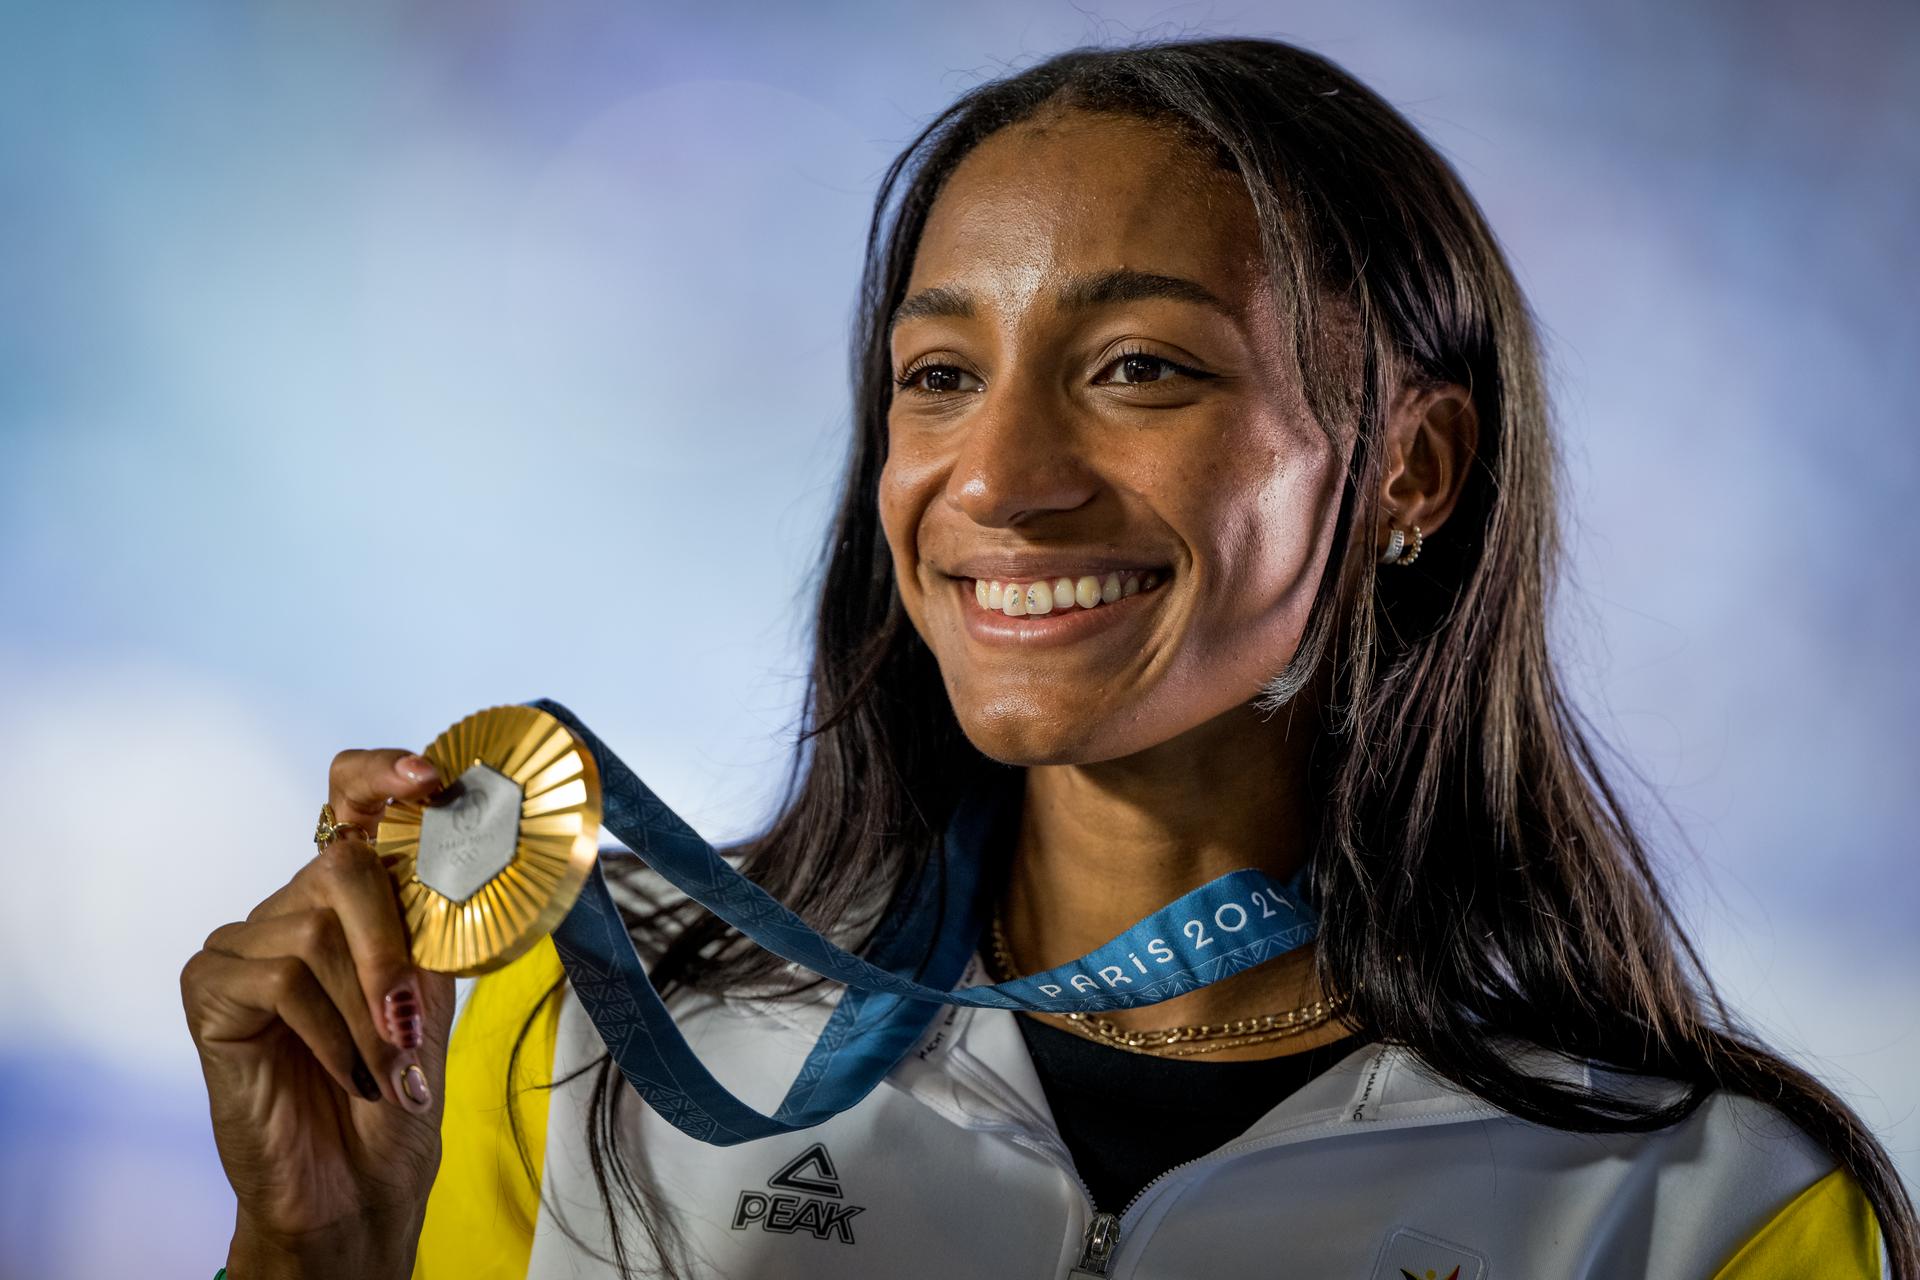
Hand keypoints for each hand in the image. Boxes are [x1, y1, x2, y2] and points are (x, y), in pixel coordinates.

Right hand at [181, 749, 453, 1278]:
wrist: (356, 1182)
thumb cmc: (395, 1089)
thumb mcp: (432, 992)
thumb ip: (432, 923)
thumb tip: (467, 856)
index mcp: (351, 898)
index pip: (350, 800)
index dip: (381, 774)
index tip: (429, 779)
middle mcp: (292, 908)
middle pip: (344, 868)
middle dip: (391, 951)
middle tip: (409, 1025)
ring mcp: (243, 945)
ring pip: (315, 930)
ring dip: (367, 1013)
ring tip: (383, 1068)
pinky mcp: (209, 989)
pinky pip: (281, 981)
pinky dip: (331, 1034)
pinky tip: (348, 1074)